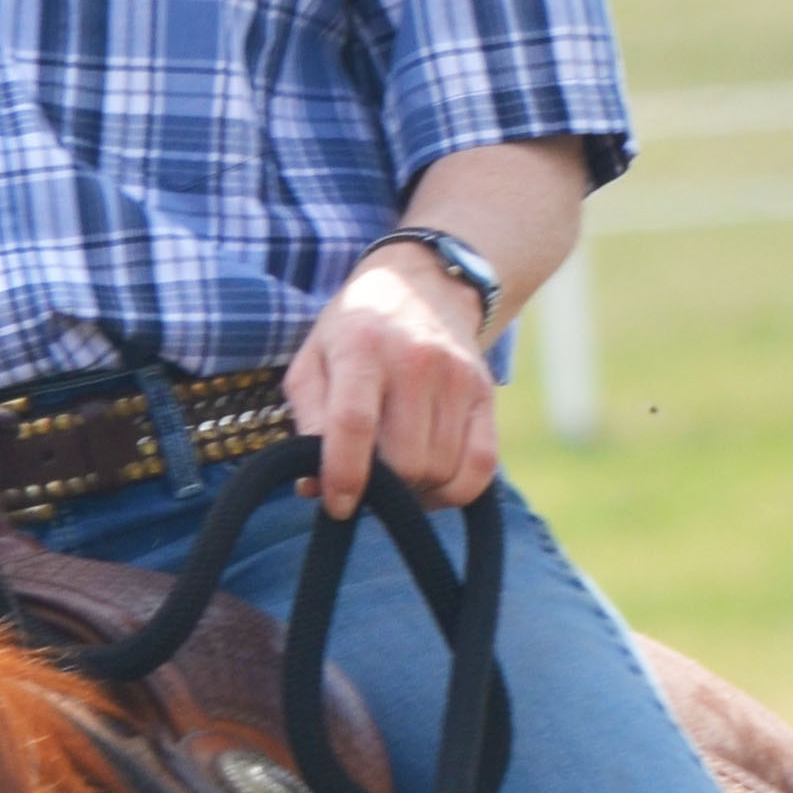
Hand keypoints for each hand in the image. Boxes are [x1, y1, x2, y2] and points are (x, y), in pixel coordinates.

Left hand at [284, 248, 498, 519]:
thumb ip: (307, 421)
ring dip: (416, 490)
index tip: (338, 507)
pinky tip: (432, 484)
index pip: (354, 424)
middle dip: (383, 487)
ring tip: (396, 476)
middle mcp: (416, 360)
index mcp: (361, 348)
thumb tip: (315, 486)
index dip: (345, 476)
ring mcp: (458, 377)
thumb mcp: (313, 359)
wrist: (423, 285)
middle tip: (368, 482)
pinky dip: (455, 491)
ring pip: (441, 469)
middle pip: (405, 459)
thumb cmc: (355, 331)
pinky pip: (481, 467)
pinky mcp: (486, 393)